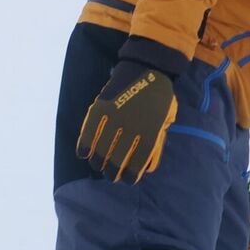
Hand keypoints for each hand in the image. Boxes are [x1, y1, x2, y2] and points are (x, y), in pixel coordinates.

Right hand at [77, 58, 177, 181]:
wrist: (148, 68)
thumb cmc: (159, 97)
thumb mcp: (166, 121)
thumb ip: (157, 143)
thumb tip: (149, 167)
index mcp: (150, 132)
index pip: (137, 162)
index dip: (130, 175)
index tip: (127, 180)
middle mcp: (131, 127)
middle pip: (117, 158)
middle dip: (112, 172)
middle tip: (110, 176)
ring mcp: (115, 117)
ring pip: (101, 147)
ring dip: (97, 161)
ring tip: (98, 166)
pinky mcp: (102, 107)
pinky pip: (89, 130)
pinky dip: (84, 144)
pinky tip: (83, 154)